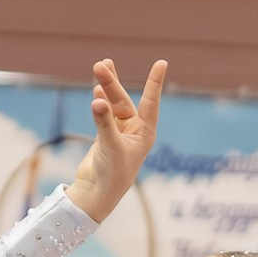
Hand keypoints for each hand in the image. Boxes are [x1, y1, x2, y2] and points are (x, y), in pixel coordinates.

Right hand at [71, 57, 166, 223]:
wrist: (98, 193)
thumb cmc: (112, 174)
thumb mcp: (110, 146)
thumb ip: (104, 122)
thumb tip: (97, 100)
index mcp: (145, 132)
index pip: (151, 102)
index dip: (155, 82)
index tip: (161, 63)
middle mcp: (134, 130)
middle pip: (123, 100)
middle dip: (112, 83)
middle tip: (101, 65)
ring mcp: (119, 132)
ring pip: (112, 104)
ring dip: (105, 88)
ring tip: (99, 67)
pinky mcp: (105, 136)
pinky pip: (103, 113)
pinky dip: (100, 102)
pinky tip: (96, 90)